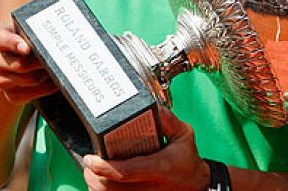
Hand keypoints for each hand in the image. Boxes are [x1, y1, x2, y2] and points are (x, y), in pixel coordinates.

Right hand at [0, 23, 57, 103]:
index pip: (4, 40)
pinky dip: (48, 87)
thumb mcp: (24, 28)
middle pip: (21, 65)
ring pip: (31, 79)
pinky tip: (56, 80)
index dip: (15, 44)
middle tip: (59, 58)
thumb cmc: (24, 38)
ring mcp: (0, 80)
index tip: (26, 49)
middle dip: (42, 62)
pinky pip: (34, 94)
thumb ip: (31, 30)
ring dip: (48, 74)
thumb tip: (47, 41)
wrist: (14, 58)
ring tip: (58, 67)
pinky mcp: (11, 95)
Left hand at [82, 107, 209, 190]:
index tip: (90, 158)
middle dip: (93, 174)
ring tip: (94, 171)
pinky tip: (103, 182)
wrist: (197, 187)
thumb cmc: (187, 162)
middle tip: (90, 162)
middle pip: (108, 187)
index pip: (124, 171)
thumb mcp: (184, 135)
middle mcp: (149, 187)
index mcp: (159, 168)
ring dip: (96, 184)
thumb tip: (150, 106)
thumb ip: (167, 119)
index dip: (102, 166)